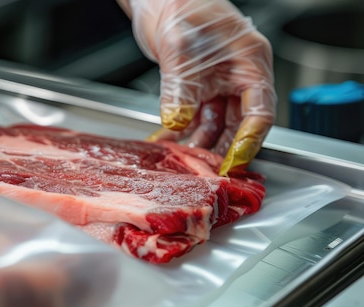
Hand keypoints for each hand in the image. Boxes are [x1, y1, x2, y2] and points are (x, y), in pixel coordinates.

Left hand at [118, 0, 275, 175]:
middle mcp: (238, 75)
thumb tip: (178, 123)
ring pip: (214, 123)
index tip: (232, 162)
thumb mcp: (181, 51)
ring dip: (198, 142)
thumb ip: (182, 89)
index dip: (247, 141)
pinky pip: (194, 114)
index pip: (259, 112)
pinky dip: (181, 129)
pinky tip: (167, 140)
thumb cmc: (181, 7)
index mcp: (251, 63)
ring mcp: (218, 81)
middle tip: (206, 170)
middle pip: (238, 123)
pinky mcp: (198, 85)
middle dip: (221, 148)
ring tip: (182, 159)